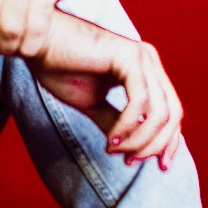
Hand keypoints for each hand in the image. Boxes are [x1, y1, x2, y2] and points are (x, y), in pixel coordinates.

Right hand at [33, 15, 182, 169]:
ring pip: (160, 112)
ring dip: (140, 140)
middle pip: (172, 114)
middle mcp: (148, 59)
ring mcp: (141, 56)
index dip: (167, 142)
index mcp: (143, 68)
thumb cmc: (58, 67)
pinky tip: (111, 139)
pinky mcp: (128, 56)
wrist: (35, 42)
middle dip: (156, 144)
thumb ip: (116, 122)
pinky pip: (139, 102)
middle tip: (130, 161)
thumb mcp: (92, 103)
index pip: (170, 111)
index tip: (154, 165)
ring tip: (115, 150)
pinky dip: (128, 126)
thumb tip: (132, 149)